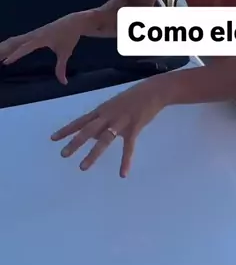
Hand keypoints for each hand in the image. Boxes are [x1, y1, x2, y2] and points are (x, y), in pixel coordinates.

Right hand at [0, 12, 88, 84]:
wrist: (74, 22)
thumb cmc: (70, 37)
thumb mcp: (66, 53)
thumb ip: (61, 68)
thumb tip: (64, 83)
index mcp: (41, 38)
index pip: (25, 47)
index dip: (16, 55)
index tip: (6, 62)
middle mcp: (34, 35)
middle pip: (15, 42)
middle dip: (3, 50)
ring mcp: (32, 34)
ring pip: (14, 40)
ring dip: (3, 47)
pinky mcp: (32, 34)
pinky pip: (17, 40)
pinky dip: (8, 44)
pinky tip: (1, 50)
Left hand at [51, 77, 165, 175]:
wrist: (153, 91)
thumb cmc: (133, 98)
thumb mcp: (114, 106)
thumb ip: (103, 120)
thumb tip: (94, 136)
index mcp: (102, 110)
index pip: (81, 121)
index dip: (67, 129)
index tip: (53, 138)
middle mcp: (108, 115)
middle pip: (88, 130)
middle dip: (75, 142)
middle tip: (63, 154)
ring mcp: (121, 121)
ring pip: (104, 139)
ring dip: (93, 154)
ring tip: (83, 167)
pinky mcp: (134, 127)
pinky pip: (128, 147)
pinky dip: (125, 161)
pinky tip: (123, 173)